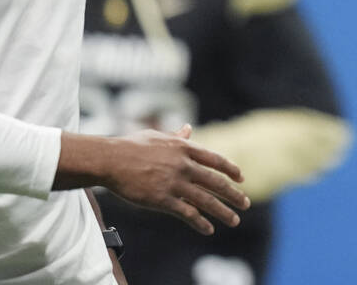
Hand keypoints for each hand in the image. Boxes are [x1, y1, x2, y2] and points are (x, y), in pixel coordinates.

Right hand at [58, 126, 250, 235]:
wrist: (110, 160)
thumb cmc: (131, 146)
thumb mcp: (159, 137)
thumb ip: (177, 137)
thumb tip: (188, 128)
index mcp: (185, 149)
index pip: (216, 160)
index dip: (231, 170)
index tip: (241, 178)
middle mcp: (184, 166)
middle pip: (216, 182)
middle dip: (233, 194)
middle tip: (245, 204)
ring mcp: (175, 183)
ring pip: (206, 200)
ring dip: (223, 211)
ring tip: (234, 220)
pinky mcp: (162, 200)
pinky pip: (187, 213)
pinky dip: (200, 222)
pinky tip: (208, 229)